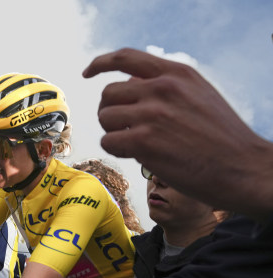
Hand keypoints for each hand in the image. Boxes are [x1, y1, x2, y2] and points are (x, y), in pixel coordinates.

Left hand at [83, 48, 272, 218]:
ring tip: (134, 143)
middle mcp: (162, 88)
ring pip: (105, 118)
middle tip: (123, 128)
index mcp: (176, 73)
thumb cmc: (220, 137)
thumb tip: (130, 85)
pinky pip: (108, 142)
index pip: (126, 57)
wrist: (242, 168)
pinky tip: (136, 155)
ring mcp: (152, 114)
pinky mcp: (144, 141)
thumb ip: (166, 86)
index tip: (88, 73)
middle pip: (108, 94)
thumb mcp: (198, 95)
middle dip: (110, 112)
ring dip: (113, 132)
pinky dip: (116, 150)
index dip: (101, 63)